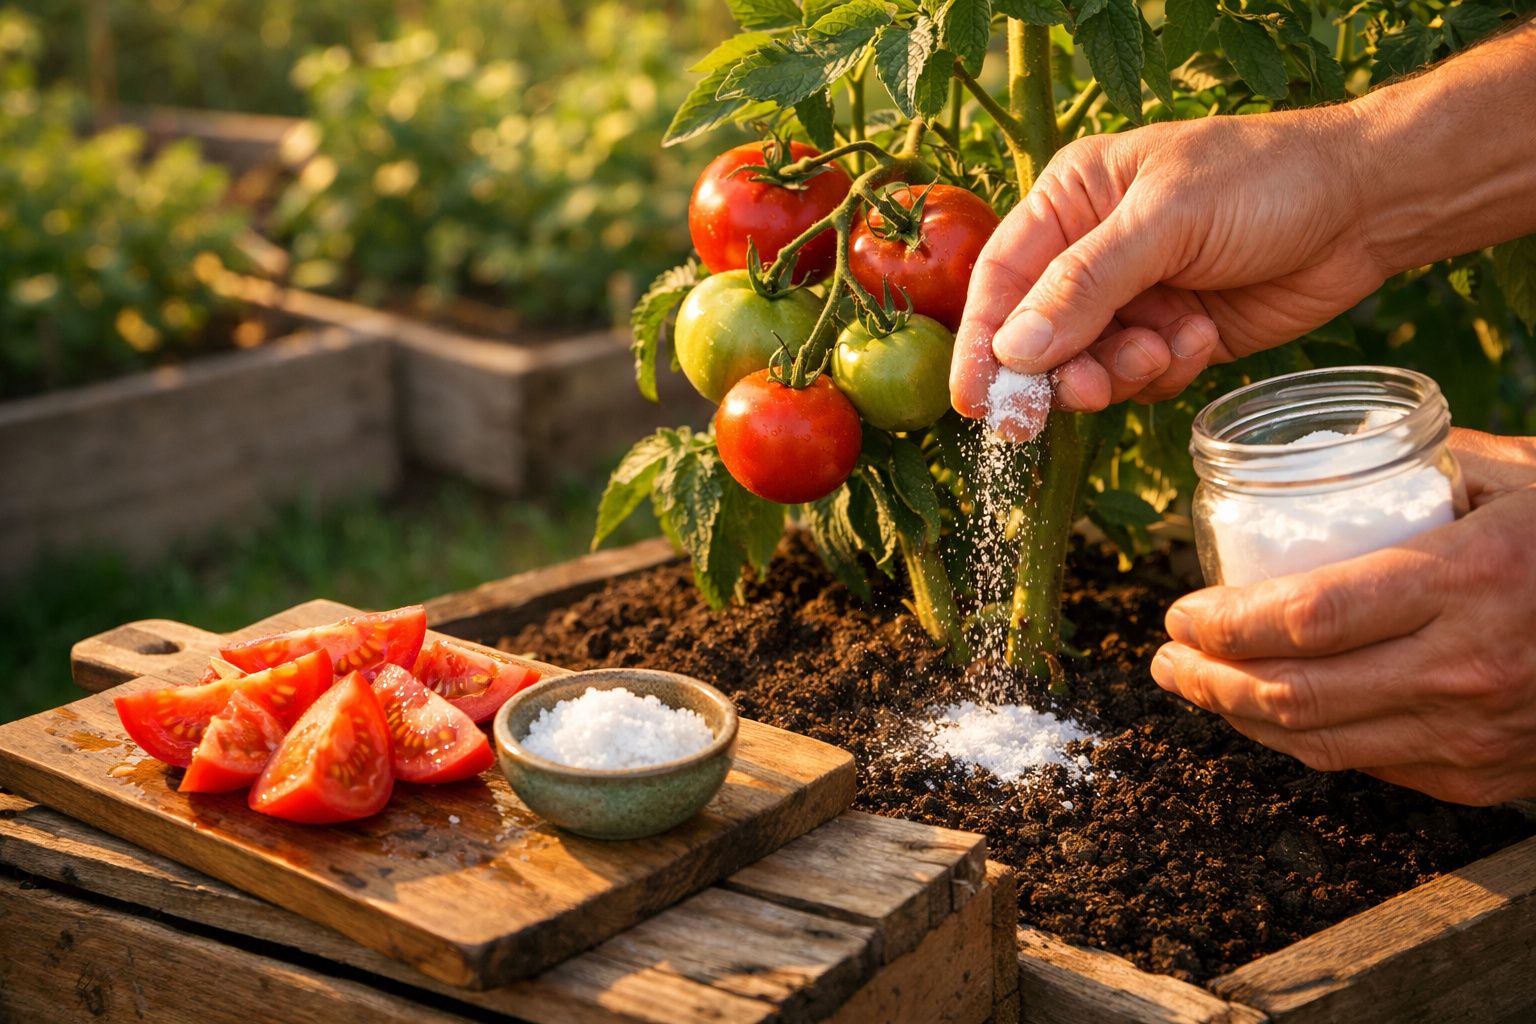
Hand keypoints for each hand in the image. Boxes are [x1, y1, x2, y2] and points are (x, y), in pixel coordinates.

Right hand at [950, 107, 1382, 439]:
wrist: (1366, 204)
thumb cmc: (1265, 181)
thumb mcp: (1166, 222)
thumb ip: (1086, 286)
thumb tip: (1013, 352)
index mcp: (1071, 200)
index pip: (1001, 279)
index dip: (982, 342)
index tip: (976, 401)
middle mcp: (1090, 251)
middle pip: (1036, 335)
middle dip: (1061, 369)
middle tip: (1086, 392)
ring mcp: (1133, 297)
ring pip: (1088, 366)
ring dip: (1122, 371)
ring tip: (1166, 349)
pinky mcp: (1172, 335)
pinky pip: (1140, 379)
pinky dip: (1167, 369)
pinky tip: (1204, 336)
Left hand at [1150, 429, 1535, 805]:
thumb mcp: (1520, 475)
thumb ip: (1424, 465)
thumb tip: (1330, 455)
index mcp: (1467, 580)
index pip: (1304, 619)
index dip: (1222, 626)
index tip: (1178, 612)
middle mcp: (1466, 667)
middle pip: (1295, 693)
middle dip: (1207, 680)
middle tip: (1167, 657)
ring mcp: (1476, 733)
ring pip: (1321, 743)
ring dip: (1240, 718)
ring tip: (1197, 686)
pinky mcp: (1484, 775)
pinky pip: (1367, 765)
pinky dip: (1304, 741)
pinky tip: (1270, 712)